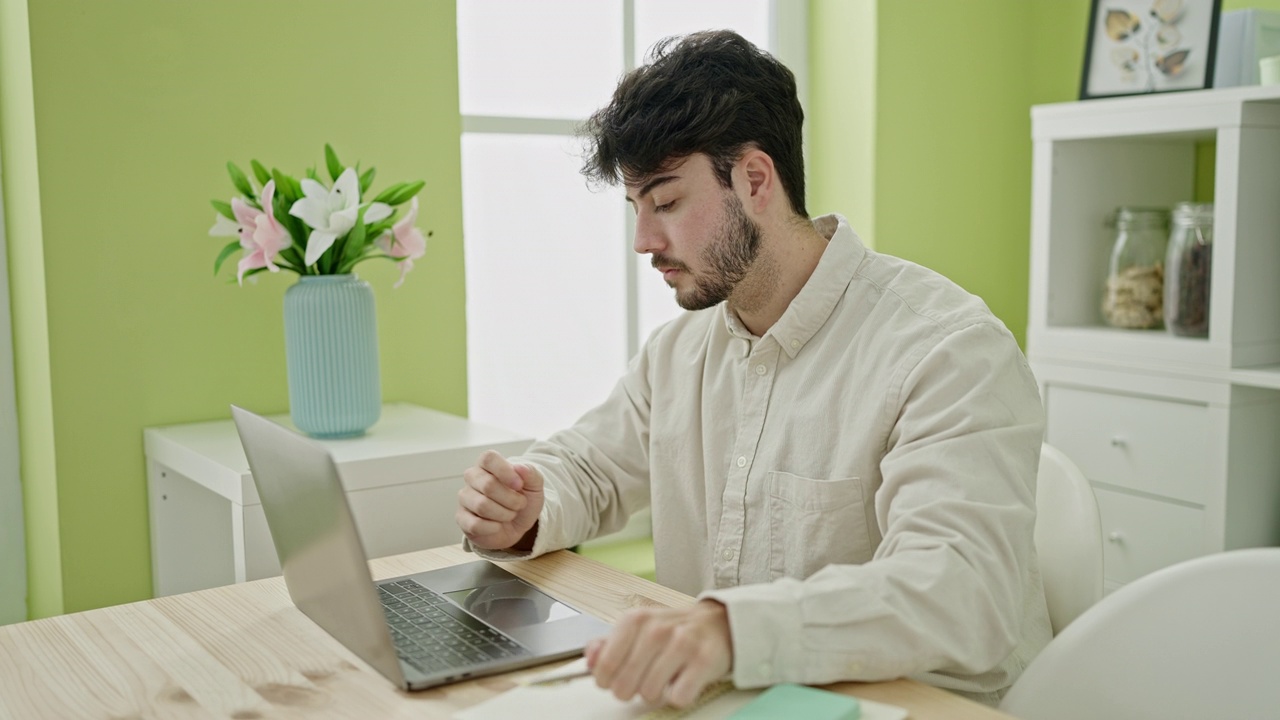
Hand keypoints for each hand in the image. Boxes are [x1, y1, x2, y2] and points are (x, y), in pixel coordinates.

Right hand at [455, 450, 543, 550]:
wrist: (517, 525)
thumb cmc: (522, 500)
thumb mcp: (534, 486)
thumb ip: (531, 474)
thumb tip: (519, 468)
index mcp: (488, 464)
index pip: (489, 458)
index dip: (505, 471)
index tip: (519, 485)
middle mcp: (472, 477)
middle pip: (488, 485)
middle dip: (511, 499)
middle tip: (520, 504)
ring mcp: (465, 497)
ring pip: (482, 506)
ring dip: (504, 514)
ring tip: (510, 514)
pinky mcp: (462, 518)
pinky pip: (475, 524)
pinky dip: (493, 528)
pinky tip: (498, 526)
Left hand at [585, 600, 732, 708]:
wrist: (719, 623)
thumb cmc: (673, 630)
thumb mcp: (637, 628)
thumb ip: (608, 645)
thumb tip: (590, 662)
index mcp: (635, 620)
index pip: (605, 667)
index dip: (607, 681)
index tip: (615, 679)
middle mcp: (657, 630)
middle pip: (624, 686)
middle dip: (631, 690)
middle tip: (643, 678)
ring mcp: (682, 644)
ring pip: (649, 693)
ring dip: (656, 692)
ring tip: (665, 677)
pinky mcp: (704, 661)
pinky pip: (677, 697)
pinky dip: (679, 695)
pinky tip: (683, 679)